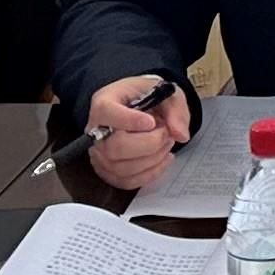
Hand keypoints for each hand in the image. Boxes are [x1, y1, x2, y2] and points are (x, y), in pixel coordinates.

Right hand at [83, 74, 193, 191]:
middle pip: (116, 147)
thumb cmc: (145, 97)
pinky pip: (127, 181)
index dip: (129, 120)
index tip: (151, 122)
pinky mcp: (107, 171)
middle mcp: (95, 130)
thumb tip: (180, 134)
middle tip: (166, 133)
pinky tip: (163, 159)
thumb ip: (175, 109)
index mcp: (104, 102)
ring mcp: (98, 154)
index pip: (106, 112)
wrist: (135, 107)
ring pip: (122, 168)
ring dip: (153, 159)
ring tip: (167, 143)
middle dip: (150, 143)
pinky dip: (150, 173)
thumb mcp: (164, 92)